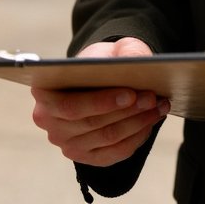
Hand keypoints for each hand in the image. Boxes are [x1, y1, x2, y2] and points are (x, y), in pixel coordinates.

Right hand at [31, 37, 169, 166]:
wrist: (100, 74)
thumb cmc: (102, 61)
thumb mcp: (112, 49)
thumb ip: (123, 52)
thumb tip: (134, 63)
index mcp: (45, 93)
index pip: (70, 106)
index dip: (101, 102)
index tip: (130, 94)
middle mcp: (50, 122)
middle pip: (91, 124)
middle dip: (127, 111)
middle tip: (153, 98)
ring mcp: (66, 143)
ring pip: (106, 138)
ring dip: (137, 122)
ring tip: (160, 106)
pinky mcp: (86, 156)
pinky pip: (114, 153)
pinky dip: (137, 137)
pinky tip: (151, 121)